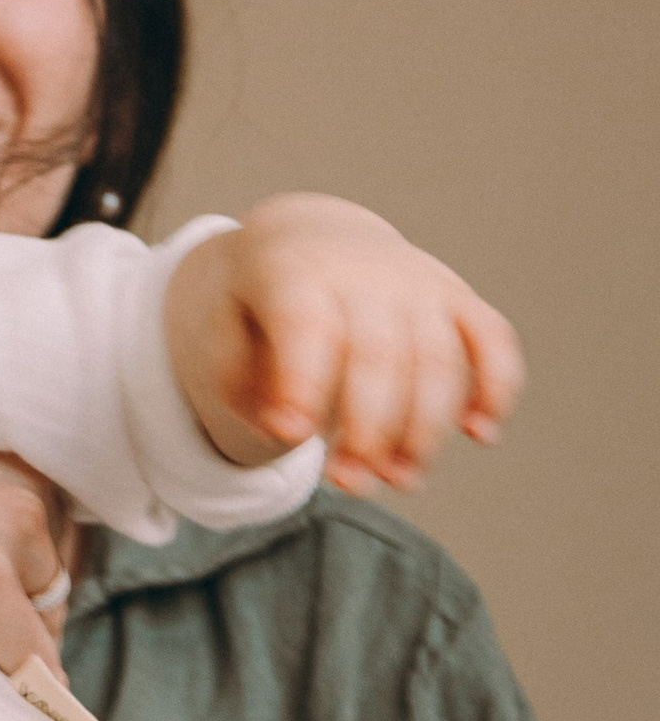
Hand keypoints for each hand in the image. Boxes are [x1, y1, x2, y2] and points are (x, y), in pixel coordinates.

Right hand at [0, 386, 70, 678]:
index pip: (44, 513)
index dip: (20, 560)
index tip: (3, 596)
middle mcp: (15, 476)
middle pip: (54, 565)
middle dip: (24, 605)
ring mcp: (4, 528)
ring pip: (46, 614)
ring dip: (19, 644)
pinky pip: (31, 660)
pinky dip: (25, 691)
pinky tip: (10, 710)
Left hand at [166, 193, 522, 494]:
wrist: (310, 238)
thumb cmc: (262, 303)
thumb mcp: (223, 327)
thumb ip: (235, 378)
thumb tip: (284, 430)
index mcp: (297, 274)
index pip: (307, 324)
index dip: (303, 382)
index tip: (293, 436)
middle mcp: (366, 274)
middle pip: (379, 355)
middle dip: (369, 429)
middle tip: (348, 483)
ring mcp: (420, 284)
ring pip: (439, 360)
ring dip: (426, 431)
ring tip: (401, 481)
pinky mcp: (459, 299)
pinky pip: (493, 341)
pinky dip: (497, 388)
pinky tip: (481, 434)